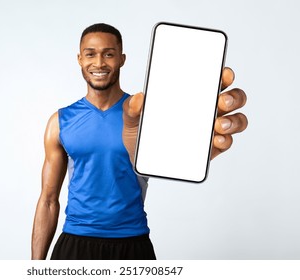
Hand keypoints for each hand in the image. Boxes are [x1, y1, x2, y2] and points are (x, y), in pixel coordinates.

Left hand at [122, 67, 247, 162]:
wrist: (138, 158)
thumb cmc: (140, 132)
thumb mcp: (131, 118)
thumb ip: (131, 108)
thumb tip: (139, 98)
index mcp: (191, 95)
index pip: (214, 80)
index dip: (224, 75)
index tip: (223, 74)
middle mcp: (206, 109)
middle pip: (233, 98)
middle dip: (233, 97)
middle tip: (220, 101)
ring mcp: (210, 129)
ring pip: (235, 119)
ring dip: (233, 120)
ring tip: (218, 124)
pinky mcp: (210, 149)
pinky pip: (226, 142)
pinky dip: (226, 140)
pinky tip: (217, 140)